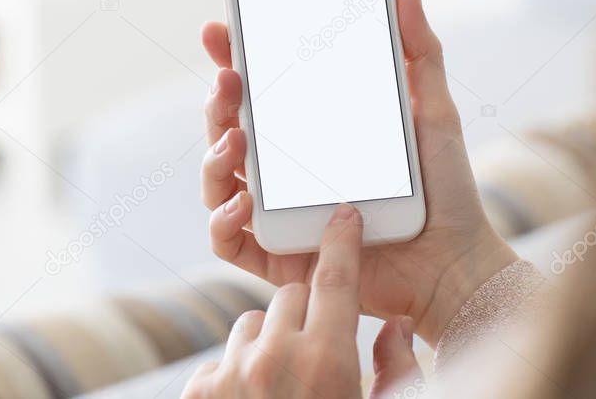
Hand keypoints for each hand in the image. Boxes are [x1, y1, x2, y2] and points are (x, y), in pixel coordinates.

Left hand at [181, 205, 421, 398]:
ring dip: (267, 344)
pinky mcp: (198, 392)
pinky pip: (221, 359)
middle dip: (305, 313)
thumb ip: (395, 371)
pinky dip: (235, 374)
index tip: (343, 214)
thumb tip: (397, 326)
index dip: (341, 241)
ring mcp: (229, 374)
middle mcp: (274, 357)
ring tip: (281, 390)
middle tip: (316, 348)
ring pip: (252, 325)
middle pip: (290, 298)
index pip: (336, 278)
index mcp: (327, 361)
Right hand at [201, 0, 516, 346]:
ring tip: (237, 137)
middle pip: (229, 130)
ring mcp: (279, 214)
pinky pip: (228, 241)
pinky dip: (222, 220)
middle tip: (229, 79)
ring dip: (213, 155)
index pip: (260, 92)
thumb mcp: (432, 112)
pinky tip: (243, 198)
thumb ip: (421, 54)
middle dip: (218, 102)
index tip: (220, 30)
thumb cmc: (444, 190)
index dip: (233, 60)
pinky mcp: (278, 258)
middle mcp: (287, 172)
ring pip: (218, 180)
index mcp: (312, 134)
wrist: (455, 261)